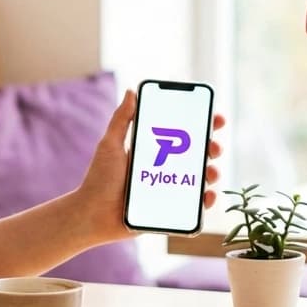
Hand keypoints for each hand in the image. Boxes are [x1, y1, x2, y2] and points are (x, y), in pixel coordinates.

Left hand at [74, 88, 225, 243]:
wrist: (92, 215)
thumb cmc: (98, 179)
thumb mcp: (110, 145)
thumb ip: (121, 119)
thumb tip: (131, 91)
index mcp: (154, 150)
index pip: (182, 134)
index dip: (202, 125)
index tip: (215, 118)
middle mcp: (164, 168)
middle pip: (197, 155)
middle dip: (211, 148)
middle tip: (213, 147)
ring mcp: (169, 190)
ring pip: (199, 180)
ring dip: (212, 173)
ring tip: (210, 172)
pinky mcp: (169, 211)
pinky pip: (193, 207)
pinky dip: (205, 201)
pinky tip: (208, 195)